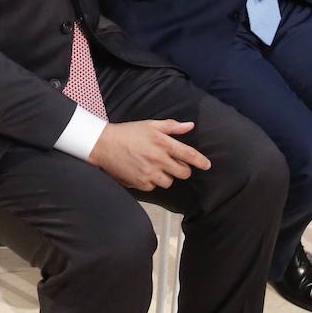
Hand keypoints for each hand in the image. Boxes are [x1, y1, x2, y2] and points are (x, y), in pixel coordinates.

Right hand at [88, 120, 210, 190]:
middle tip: (175, 165)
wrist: (104, 145)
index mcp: (162, 143)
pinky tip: (144, 172)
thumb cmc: (128, 132)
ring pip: (169, 182)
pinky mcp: (140, 183)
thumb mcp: (150, 124)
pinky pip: (154, 187)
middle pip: (183, 173)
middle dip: (182, 170)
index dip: (201, 161)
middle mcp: (158, 159)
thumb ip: (172, 126)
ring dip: (167, 176)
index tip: (207, 165)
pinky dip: (152, 181)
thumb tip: (190, 126)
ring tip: (156, 167)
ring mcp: (149, 172)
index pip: (188, 154)